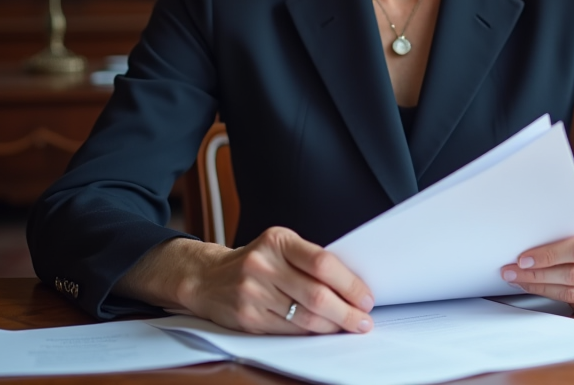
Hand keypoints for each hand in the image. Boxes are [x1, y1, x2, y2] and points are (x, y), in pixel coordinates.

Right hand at [117, 228, 374, 334]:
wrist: (207, 277)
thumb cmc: (255, 260)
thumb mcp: (280, 245)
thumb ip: (309, 259)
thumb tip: (353, 284)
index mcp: (277, 240)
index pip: (322, 263)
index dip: (349, 283)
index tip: (367, 297)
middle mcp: (263, 265)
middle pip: (316, 295)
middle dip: (347, 312)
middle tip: (364, 320)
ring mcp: (253, 293)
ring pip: (304, 317)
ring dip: (333, 326)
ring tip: (350, 328)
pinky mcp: (248, 319)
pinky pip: (289, 330)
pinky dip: (311, 333)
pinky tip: (323, 331)